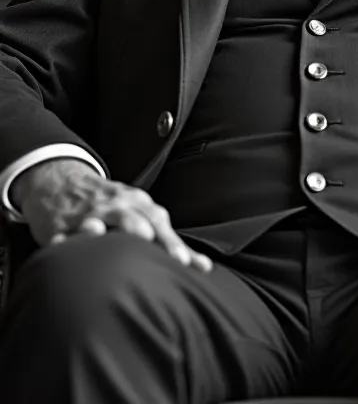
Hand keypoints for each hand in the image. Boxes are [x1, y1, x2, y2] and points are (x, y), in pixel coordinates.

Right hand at [11, 158, 212, 270]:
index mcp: (137, 205)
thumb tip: (204, 267)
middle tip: (171, 258)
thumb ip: (167, 241)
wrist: (61, 181)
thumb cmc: (112, 204)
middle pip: (138, 219)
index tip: (189, 264)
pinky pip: (65, 231)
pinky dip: (68, 239)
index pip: (160, 223)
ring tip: (135, 237)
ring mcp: (90, 211)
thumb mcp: (139, 214)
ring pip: (106, 216)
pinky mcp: (62, 223)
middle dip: (153, 235)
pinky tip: (70, 245)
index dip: (174, 243)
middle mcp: (117, 204)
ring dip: (120, 225)